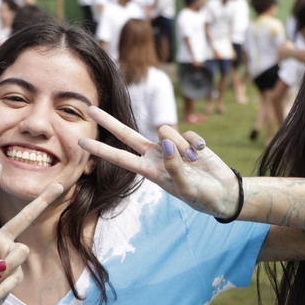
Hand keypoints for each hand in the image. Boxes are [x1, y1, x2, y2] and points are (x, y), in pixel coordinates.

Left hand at [78, 106, 237, 217]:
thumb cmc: (201, 196)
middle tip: (89, 108)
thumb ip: (173, 166)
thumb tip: (166, 142)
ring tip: (194, 163)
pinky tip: (202, 155)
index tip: (80, 142)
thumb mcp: (185, 187)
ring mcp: (171, 146)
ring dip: (182, 147)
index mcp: (149, 170)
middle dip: (108, 121)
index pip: (119, 158)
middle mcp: (155, 155)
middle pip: (127, 134)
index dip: (100, 149)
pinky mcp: (187, 139)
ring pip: (166, 131)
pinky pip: (188, 132)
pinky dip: (197, 144)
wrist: (224, 193)